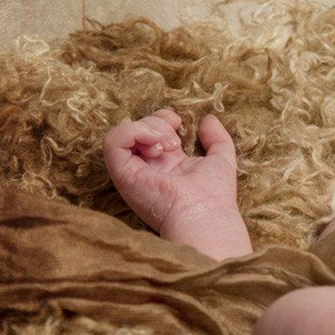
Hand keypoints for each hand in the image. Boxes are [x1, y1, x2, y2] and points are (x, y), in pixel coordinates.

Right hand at [103, 109, 251, 258]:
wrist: (205, 215)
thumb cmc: (215, 195)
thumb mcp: (221, 158)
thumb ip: (217, 138)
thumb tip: (208, 119)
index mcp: (166, 165)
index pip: (151, 133)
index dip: (161, 119)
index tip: (179, 123)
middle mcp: (146, 169)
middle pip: (136, 130)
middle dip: (156, 122)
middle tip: (175, 142)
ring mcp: (133, 172)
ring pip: (121, 133)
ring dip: (147, 127)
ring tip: (169, 145)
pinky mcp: (123, 175)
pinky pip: (113, 141)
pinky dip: (134, 132)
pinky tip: (156, 145)